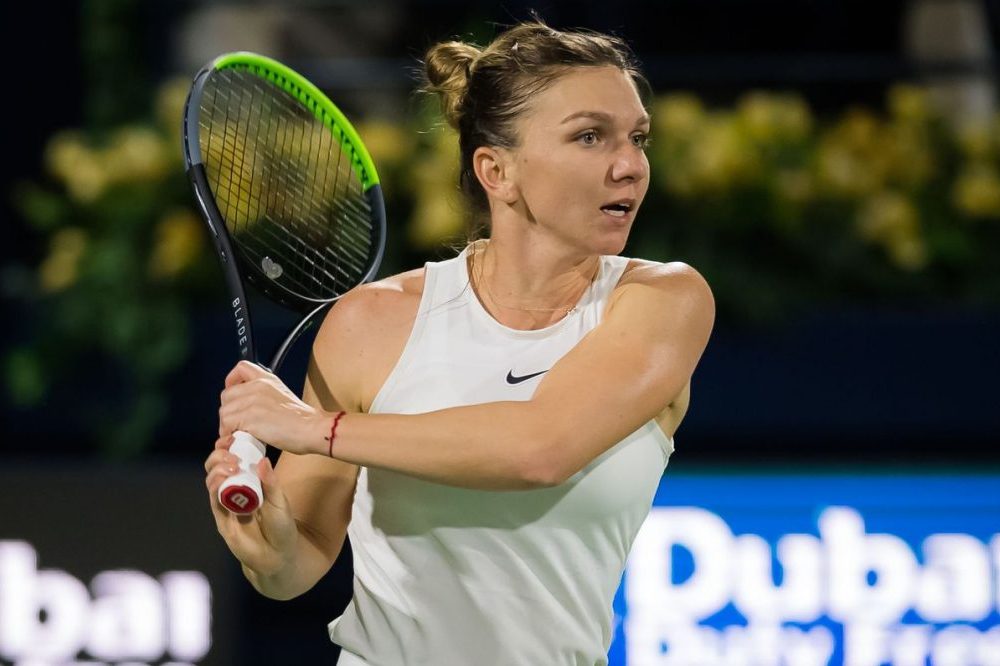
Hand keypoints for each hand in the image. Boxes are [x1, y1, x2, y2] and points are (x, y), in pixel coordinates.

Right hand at [204, 436, 297, 576]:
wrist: (278, 555)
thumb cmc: (282, 526)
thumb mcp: (280, 501)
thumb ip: (271, 483)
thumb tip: (263, 460)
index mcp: (248, 482)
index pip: (232, 460)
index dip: (228, 448)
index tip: (233, 437)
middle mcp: (234, 492)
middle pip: (216, 468)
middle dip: (219, 456)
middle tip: (231, 452)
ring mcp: (226, 505)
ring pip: (211, 481)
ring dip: (217, 469)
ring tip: (231, 465)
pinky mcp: (222, 520)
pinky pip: (214, 501)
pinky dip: (215, 488)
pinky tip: (221, 480)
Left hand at [218, 361, 328, 455]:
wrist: (312, 428)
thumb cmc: (302, 420)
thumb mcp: (282, 396)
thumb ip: (264, 395)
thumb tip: (247, 408)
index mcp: (267, 379)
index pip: (241, 368)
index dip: (232, 380)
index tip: (233, 392)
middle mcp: (257, 386)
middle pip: (227, 395)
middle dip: (228, 411)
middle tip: (236, 424)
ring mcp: (253, 401)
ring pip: (224, 412)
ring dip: (227, 426)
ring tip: (239, 434)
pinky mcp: (250, 418)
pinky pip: (227, 425)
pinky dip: (229, 435)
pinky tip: (241, 439)